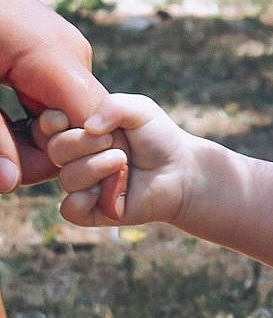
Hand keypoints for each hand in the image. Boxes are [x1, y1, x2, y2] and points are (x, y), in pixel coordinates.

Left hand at [0, 0, 107, 192]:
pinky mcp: (50, 47)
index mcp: (59, 62)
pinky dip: (32, 116)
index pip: (91, 125)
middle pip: (77, 122)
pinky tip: (6, 127)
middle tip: (9, 172)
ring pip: (63, 109)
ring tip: (5, 150)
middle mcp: (72, 54)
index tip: (80, 199)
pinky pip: (53, 91)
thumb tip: (10, 183)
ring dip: (35, 137)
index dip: (86, 165)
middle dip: (48, 155)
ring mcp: (64, 48)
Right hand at [38, 93, 195, 227]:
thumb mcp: (140, 110)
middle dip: (83, 143)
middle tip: (114, 142)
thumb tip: (88, 127)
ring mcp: (82, 185)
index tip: (64, 119)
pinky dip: (84, 200)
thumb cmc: (158, 138)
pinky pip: (69, 209)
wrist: (180, 171)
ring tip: (123, 163)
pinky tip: (106, 192)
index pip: (47, 127)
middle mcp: (76, 158)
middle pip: (55, 150)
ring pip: (68, 177)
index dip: (50, 123)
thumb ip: (113, 106)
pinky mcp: (91, 211)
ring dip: (97, 167)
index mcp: (80, 131)